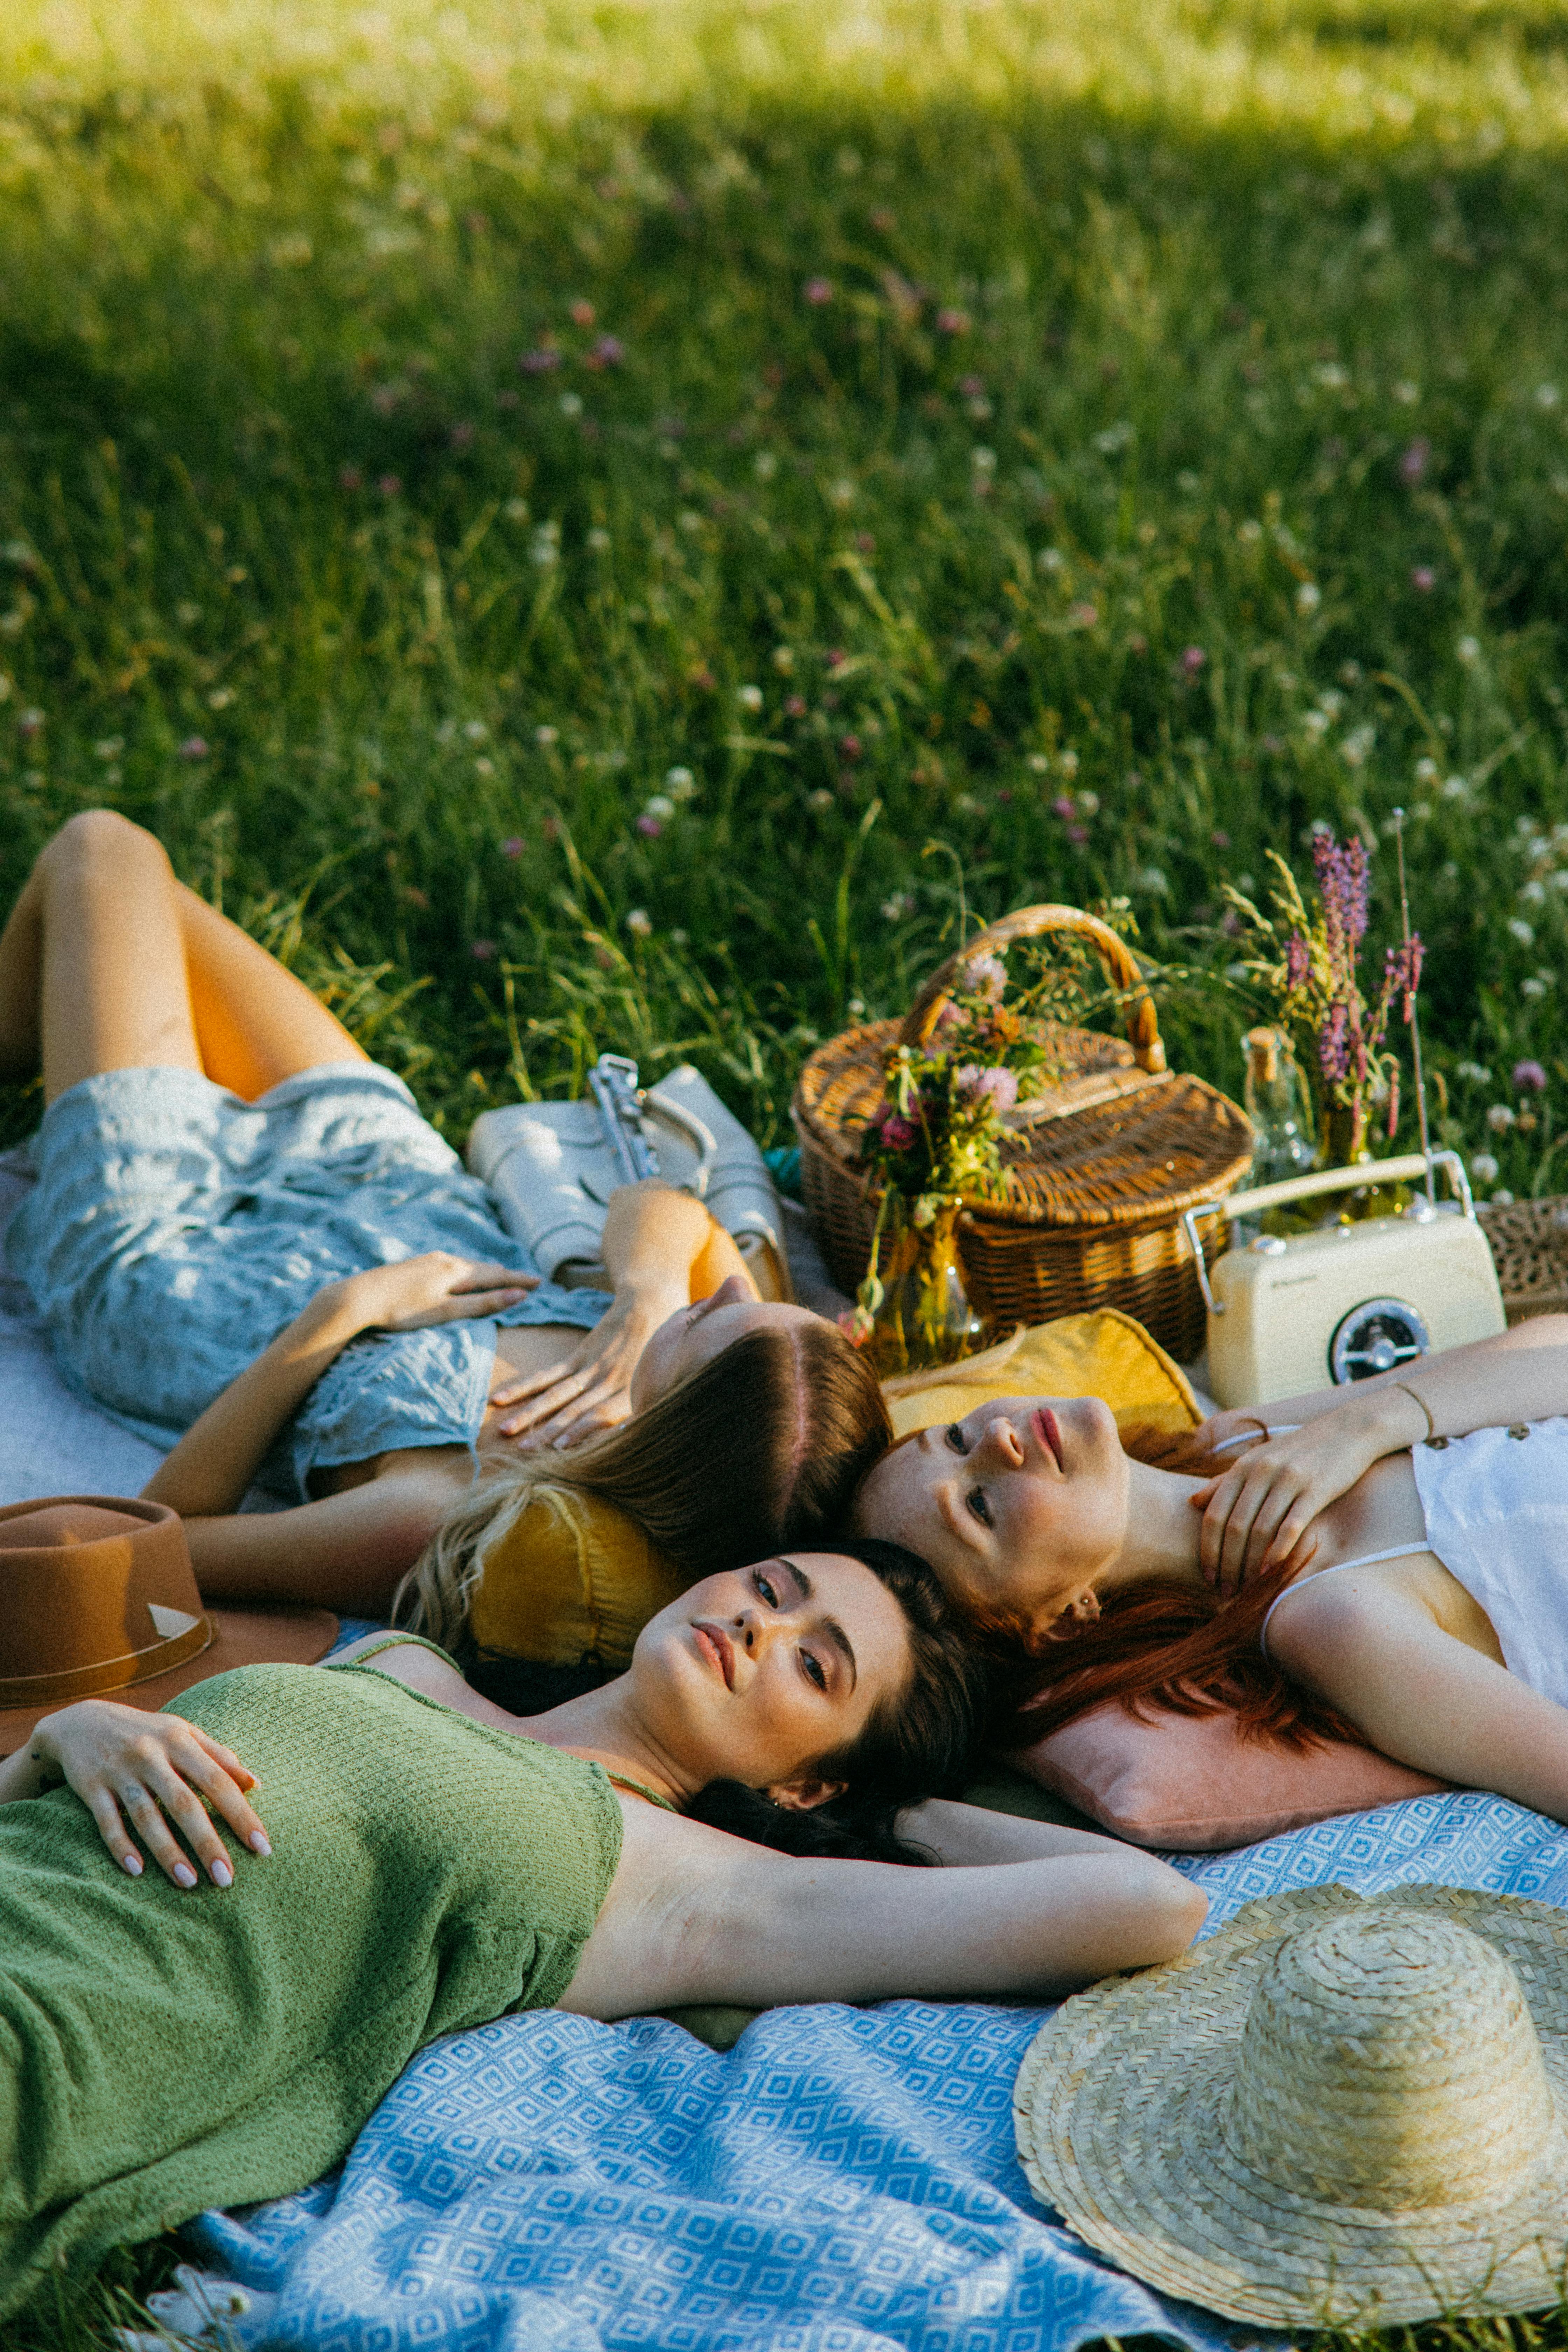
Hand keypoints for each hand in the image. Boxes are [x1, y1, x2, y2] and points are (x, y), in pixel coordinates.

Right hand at [29, 1702, 270, 1886]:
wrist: (83, 1722)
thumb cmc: (148, 1733)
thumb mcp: (184, 1734)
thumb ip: (220, 1757)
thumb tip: (256, 1784)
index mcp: (180, 1741)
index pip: (218, 1781)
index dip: (242, 1814)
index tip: (263, 1847)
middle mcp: (151, 1755)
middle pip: (184, 1803)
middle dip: (207, 1842)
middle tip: (227, 1878)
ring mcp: (120, 1771)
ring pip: (147, 1816)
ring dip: (168, 1852)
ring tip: (190, 1883)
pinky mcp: (91, 1787)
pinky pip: (107, 1821)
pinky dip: (121, 1845)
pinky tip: (137, 1870)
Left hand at [325, 1253, 537, 1336]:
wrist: (357, 1298)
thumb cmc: (401, 1311)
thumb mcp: (446, 1311)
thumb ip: (483, 1304)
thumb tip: (519, 1295)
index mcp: (456, 1271)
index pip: (497, 1275)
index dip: (519, 1280)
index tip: (540, 1282)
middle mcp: (444, 1260)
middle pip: (483, 1267)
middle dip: (506, 1274)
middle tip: (526, 1280)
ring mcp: (427, 1260)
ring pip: (465, 1265)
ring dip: (486, 1271)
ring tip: (499, 1277)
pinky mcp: (414, 1265)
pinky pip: (450, 1265)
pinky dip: (466, 1271)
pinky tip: (460, 1275)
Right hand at [489, 1287, 674, 1448]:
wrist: (651, 1302)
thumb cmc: (661, 1351)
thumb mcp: (658, 1384)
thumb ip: (641, 1410)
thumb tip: (629, 1439)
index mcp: (631, 1393)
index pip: (600, 1417)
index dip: (578, 1434)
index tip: (557, 1451)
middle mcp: (609, 1382)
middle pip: (573, 1411)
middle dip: (546, 1433)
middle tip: (522, 1453)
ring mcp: (592, 1368)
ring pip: (556, 1394)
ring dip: (530, 1413)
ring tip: (506, 1430)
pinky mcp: (579, 1355)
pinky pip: (548, 1375)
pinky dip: (525, 1386)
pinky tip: (502, 1397)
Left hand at [1188, 1413, 1392, 1596]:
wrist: (1348, 1430)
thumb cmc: (1297, 1451)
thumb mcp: (1257, 1460)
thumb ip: (1225, 1481)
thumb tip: (1192, 1501)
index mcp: (1243, 1466)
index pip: (1214, 1514)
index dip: (1208, 1549)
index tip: (1207, 1576)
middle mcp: (1261, 1471)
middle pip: (1234, 1527)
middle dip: (1227, 1564)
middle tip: (1225, 1592)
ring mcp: (1288, 1479)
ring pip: (1259, 1530)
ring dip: (1249, 1565)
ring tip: (1246, 1589)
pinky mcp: (1315, 1489)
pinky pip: (1290, 1526)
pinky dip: (1277, 1551)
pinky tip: (1270, 1571)